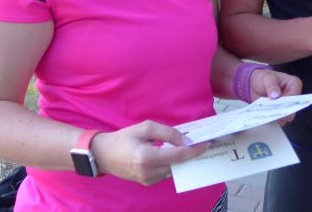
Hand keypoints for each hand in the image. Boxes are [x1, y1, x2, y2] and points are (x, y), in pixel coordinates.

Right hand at [91, 121, 208, 184]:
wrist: (104, 155)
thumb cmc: (124, 138)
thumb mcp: (145, 128)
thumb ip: (167, 133)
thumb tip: (186, 140)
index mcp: (147, 158)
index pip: (178, 156)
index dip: (194, 150)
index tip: (207, 143)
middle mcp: (149, 173)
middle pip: (178, 164)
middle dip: (190, 154)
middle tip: (202, 143)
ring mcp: (148, 180)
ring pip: (173, 170)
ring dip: (181, 159)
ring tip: (190, 147)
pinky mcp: (148, 183)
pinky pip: (166, 173)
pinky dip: (172, 163)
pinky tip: (175, 154)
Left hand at [249, 69, 302, 122]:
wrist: (255, 84)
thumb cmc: (264, 78)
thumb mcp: (267, 78)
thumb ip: (271, 85)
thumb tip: (275, 94)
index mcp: (294, 84)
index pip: (295, 97)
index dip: (287, 102)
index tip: (278, 104)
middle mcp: (293, 97)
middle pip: (292, 108)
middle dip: (282, 111)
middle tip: (271, 110)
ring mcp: (287, 106)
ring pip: (285, 116)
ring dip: (276, 116)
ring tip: (266, 112)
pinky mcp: (280, 113)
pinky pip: (277, 120)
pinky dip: (271, 119)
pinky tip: (264, 115)